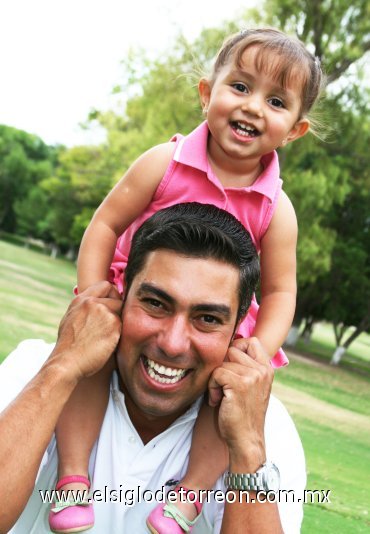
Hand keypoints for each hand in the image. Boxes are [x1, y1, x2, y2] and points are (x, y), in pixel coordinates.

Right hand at [51, 281, 122, 380]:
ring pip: (121, 312)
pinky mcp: (113, 323)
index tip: (112, 305)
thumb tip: (97, 304)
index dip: (112, 294)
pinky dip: (119, 333)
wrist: (67, 362)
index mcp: (80, 300)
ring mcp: (103, 311)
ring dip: (118, 323)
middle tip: (111, 325)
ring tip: (105, 337)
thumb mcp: (71, 319)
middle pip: (117, 298)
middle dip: (117, 310)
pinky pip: (124, 324)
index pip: (105, 285)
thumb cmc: (68, 347)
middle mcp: (91, 302)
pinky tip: (108, 343)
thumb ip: (84, 309)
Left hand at [207, 337, 273, 464]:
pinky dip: (212, 387)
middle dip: (223, 366)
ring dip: (216, 380)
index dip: (235, 349)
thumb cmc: (243, 413)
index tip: (229, 367)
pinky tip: (218, 401)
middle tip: (225, 386)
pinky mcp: (240, 384)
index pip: (250, 341)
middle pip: (232, 350)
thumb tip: (229, 346)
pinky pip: (216, 373)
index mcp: (267, 369)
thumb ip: (246, 367)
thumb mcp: (251, 386)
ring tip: (222, 396)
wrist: (247, 440)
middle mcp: (262, 370)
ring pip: (222, 363)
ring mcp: (253, 376)